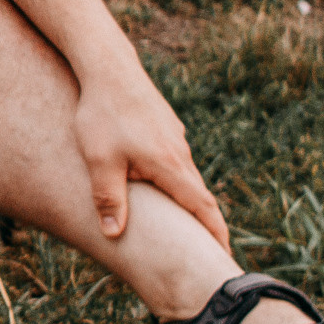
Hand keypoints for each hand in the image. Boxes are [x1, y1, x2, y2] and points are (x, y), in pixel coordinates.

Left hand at [72, 66, 229, 248]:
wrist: (110, 69)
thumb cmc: (102, 115)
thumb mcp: (100, 160)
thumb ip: (108, 198)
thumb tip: (113, 234)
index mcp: (170, 165)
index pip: (202, 206)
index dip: (214, 232)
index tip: (224, 254)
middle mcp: (180, 154)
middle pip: (198, 196)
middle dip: (203, 224)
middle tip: (207, 252)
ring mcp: (174, 140)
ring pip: (185, 179)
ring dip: (187, 202)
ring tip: (184, 228)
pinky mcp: (165, 130)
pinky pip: (174, 164)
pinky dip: (173, 182)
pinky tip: (160, 189)